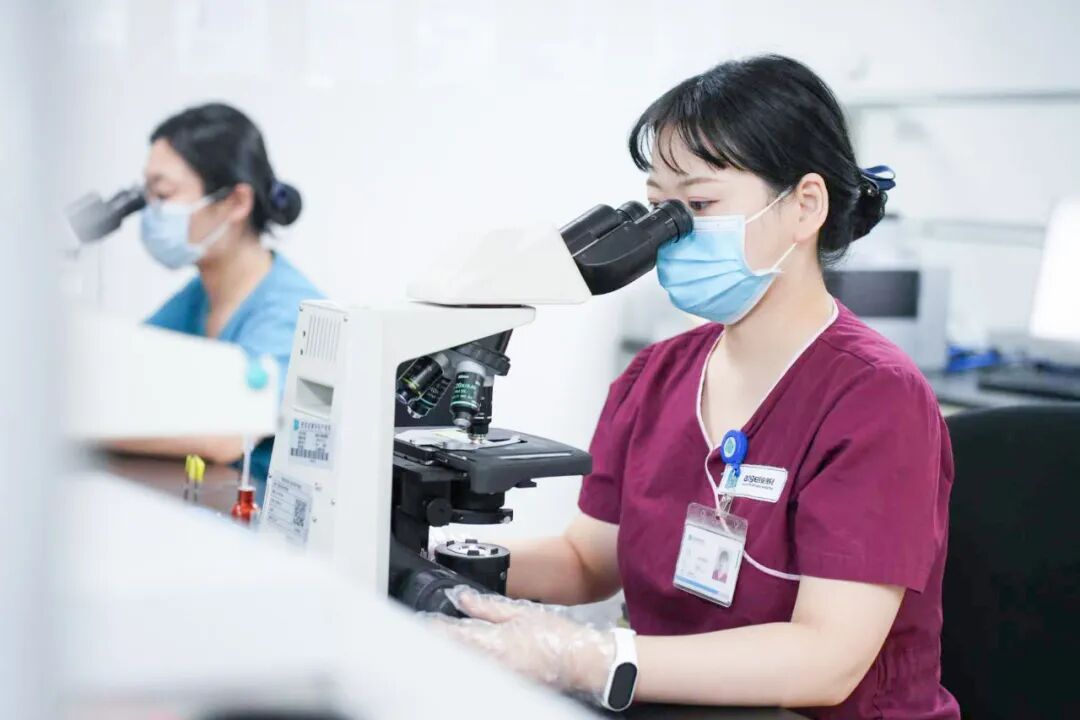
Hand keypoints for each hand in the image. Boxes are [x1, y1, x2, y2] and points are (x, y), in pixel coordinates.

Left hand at [430, 586, 615, 702]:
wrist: (580, 660)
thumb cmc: (556, 636)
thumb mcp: (520, 612)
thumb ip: (487, 606)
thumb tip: (461, 598)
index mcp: (493, 643)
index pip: (452, 636)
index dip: (433, 628)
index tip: (422, 621)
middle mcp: (491, 664)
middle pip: (454, 654)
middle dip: (439, 642)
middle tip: (426, 631)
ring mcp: (498, 677)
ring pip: (465, 665)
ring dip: (455, 653)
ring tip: (445, 644)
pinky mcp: (507, 684)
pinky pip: (480, 674)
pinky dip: (471, 664)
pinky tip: (471, 657)